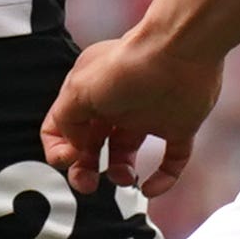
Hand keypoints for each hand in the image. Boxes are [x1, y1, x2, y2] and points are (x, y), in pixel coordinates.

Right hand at [43, 25, 224, 198]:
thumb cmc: (127, 67)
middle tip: (87, 185)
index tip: (69, 158)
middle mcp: (116, 104)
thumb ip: (65, 121)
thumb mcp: (78, 90)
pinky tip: (151, 188)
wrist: (180, 50)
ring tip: (125, 179)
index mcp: (89, 93)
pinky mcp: (180, 125)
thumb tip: (75, 146)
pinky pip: (172, 160)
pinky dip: (164, 179)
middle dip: (85, 168)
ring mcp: (148, 115)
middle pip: (92, 145)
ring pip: (127, 154)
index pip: (62, 126)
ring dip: (120, 173)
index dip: (59, 147)